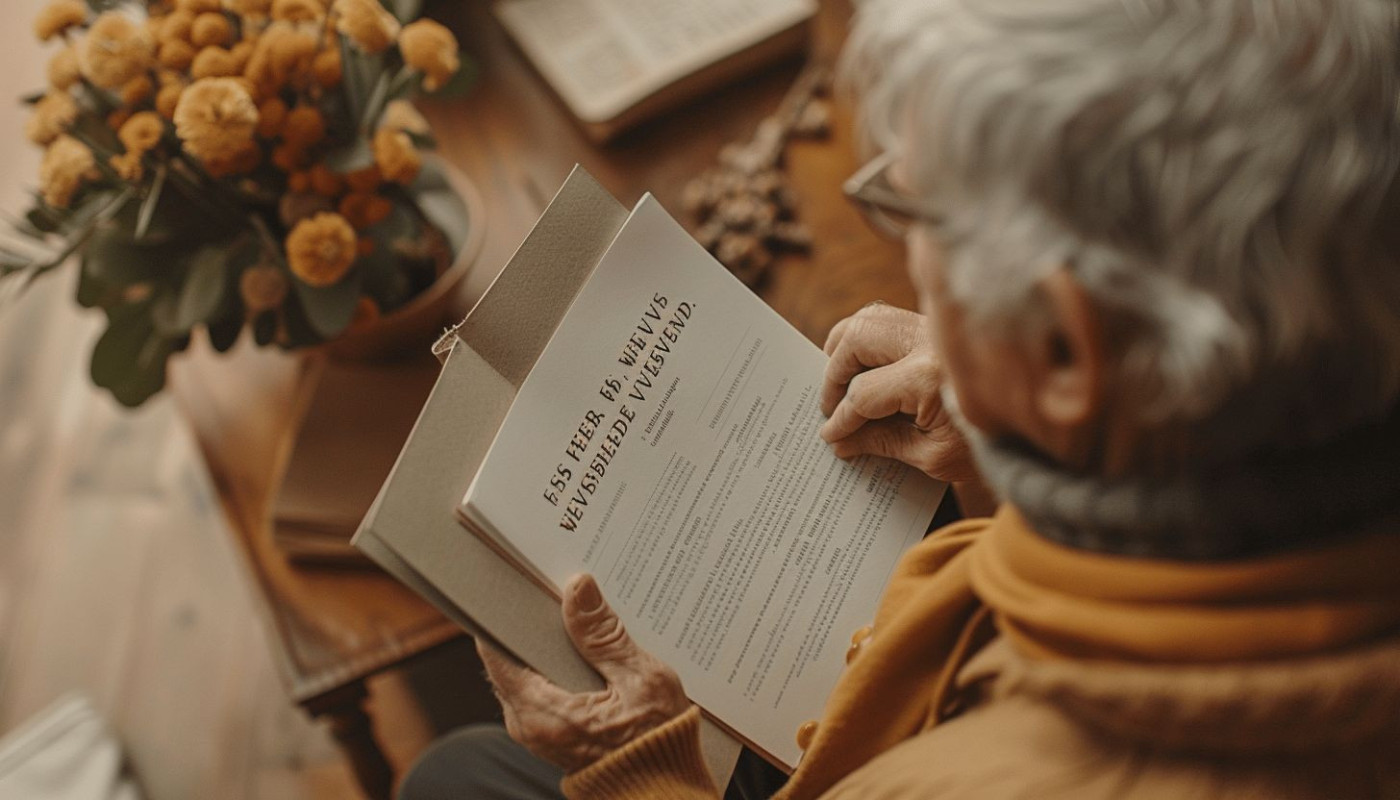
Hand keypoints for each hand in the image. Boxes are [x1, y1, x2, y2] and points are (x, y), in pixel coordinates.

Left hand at [477, 574, 690, 772]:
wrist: (665, 791)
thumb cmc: (657, 745)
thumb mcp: (640, 680)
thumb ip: (605, 635)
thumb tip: (579, 589)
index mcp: (541, 712)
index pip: (496, 651)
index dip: (504, 612)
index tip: (517, 583)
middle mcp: (528, 724)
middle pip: (510, 657)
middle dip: (533, 623)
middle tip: (557, 591)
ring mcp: (537, 730)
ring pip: (526, 671)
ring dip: (548, 643)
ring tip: (575, 614)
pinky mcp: (551, 732)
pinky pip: (541, 688)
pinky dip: (557, 665)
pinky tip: (584, 647)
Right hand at [819, 302, 978, 482]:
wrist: (1032, 424)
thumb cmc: (987, 445)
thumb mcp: (933, 457)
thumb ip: (882, 444)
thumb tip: (842, 440)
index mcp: (928, 378)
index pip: (863, 394)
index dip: (841, 418)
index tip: (830, 434)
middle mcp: (928, 343)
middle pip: (856, 339)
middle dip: (834, 374)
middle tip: (832, 405)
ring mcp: (933, 328)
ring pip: (869, 318)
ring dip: (846, 348)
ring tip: (842, 382)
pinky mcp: (938, 326)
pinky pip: (890, 318)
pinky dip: (869, 339)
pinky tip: (866, 367)